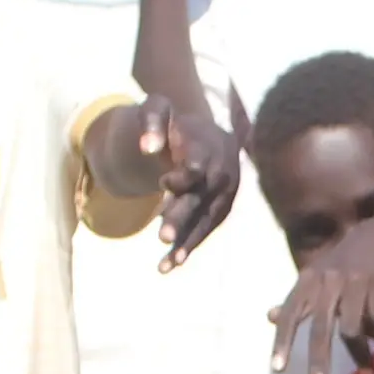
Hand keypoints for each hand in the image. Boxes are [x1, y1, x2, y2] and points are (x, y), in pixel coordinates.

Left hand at [149, 87, 243, 271]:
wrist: (207, 134)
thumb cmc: (175, 122)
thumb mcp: (158, 109)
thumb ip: (151, 121)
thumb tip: (147, 147)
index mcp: (208, 148)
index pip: (196, 168)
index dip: (182, 178)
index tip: (163, 184)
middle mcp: (222, 173)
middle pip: (200, 199)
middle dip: (183, 218)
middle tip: (162, 238)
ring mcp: (225, 194)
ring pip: (205, 220)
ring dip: (187, 242)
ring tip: (167, 264)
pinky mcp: (223, 208)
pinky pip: (207, 228)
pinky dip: (191, 245)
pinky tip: (173, 263)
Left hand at [270, 201, 373, 373]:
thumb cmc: (347, 259)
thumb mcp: (318, 276)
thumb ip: (298, 300)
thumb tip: (269, 317)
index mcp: (310, 279)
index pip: (292, 313)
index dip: (283, 341)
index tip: (278, 370)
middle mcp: (329, 280)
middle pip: (321, 328)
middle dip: (319, 362)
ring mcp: (356, 280)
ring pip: (352, 328)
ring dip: (361, 355)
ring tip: (369, 372)